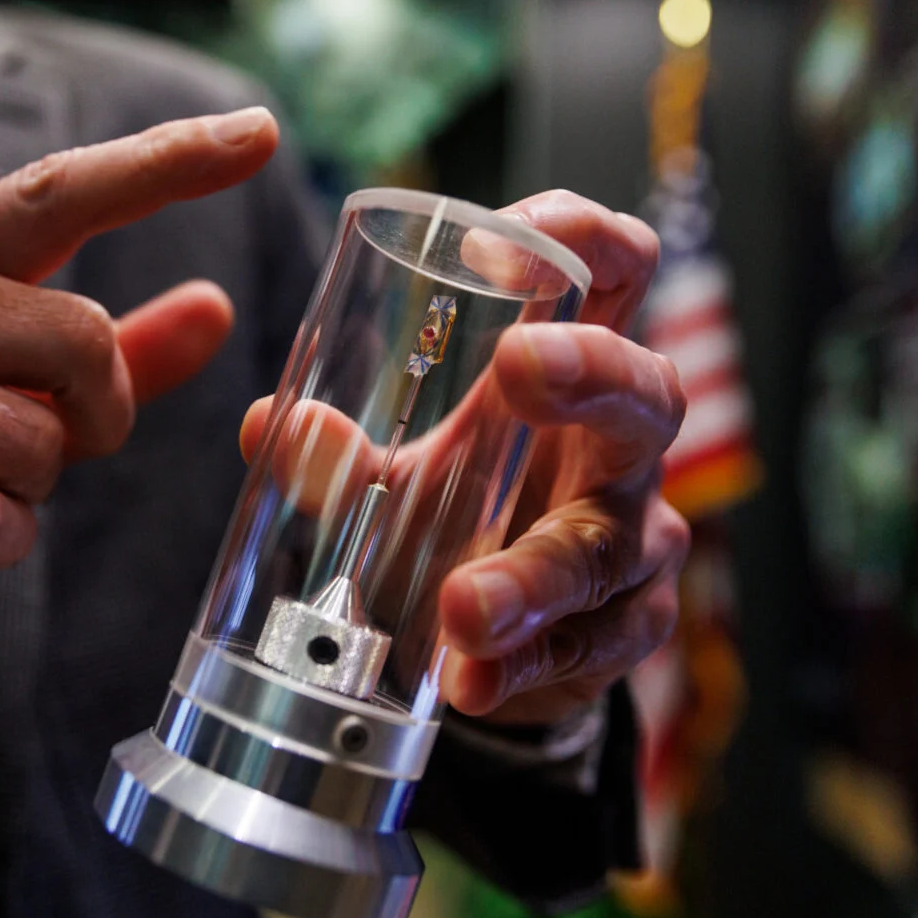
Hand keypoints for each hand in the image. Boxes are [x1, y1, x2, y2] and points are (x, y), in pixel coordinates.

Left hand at [239, 191, 687, 727]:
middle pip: (646, 386)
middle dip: (588, 371)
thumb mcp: (404, 474)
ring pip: (610, 542)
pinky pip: (595, 643)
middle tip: (519, 372)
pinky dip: (524, 664)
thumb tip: (270, 423)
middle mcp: (622, 445)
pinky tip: (472, 680)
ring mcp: (638, 538)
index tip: (497, 245)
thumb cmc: (469, 510)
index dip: (580, 237)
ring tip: (462, 606)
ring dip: (534, 573)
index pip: (615, 272)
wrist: (511, 635)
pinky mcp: (630, 626)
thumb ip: (341, 453)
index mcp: (571, 371)